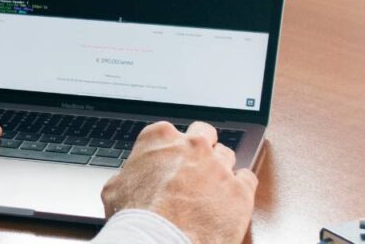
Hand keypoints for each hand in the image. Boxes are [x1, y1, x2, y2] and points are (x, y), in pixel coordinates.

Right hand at [101, 121, 257, 243]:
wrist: (160, 242)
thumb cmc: (136, 218)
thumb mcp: (115, 189)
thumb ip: (129, 175)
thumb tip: (127, 180)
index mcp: (160, 138)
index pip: (168, 131)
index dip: (169, 148)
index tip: (169, 160)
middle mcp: (192, 145)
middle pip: (204, 133)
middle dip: (201, 147)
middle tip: (194, 166)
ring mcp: (219, 166)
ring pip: (227, 155)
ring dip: (221, 168)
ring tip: (212, 188)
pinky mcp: (240, 190)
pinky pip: (248, 178)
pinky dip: (241, 188)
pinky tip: (232, 198)